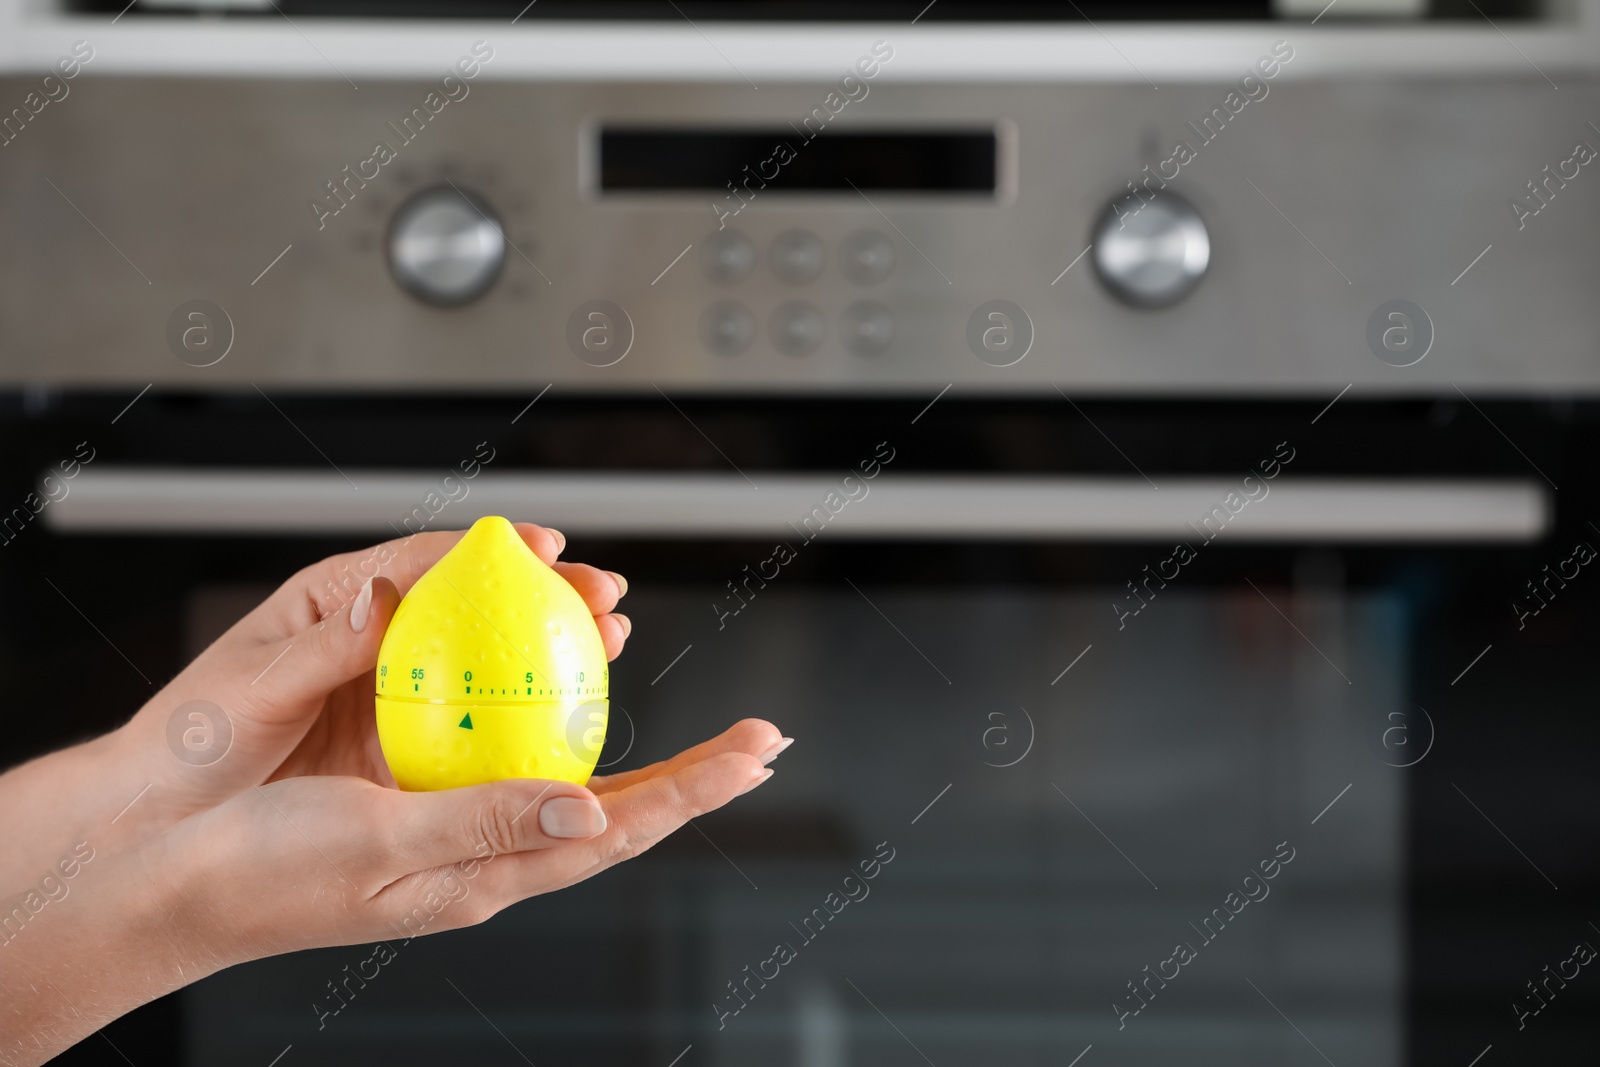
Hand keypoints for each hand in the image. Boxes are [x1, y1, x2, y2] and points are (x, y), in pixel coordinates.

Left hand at [126, 523, 631, 824]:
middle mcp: (376, 642)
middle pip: (477, 606)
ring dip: (550, 651)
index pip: (424, 561)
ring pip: (487, 665)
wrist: (165, 821)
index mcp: (337, 603)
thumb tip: (382, 595)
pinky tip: (567, 717)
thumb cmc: (189, 739)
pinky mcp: (403, 750)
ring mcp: (396, 697)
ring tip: (607, 639)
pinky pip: (473, 728)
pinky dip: (523, 717)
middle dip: (545, 592)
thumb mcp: (252, 683)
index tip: (543, 540)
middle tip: (601, 592)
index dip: (490, 547)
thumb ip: (323, 642)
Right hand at [158, 718, 782, 962]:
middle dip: (693, 778)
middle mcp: (483, 855)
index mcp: (481, 876)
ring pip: (573, 788)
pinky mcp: (417, 800)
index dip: (691, 791)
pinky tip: (569, 710)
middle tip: (759, 739)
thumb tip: (592, 813)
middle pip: (616, 812)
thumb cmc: (257, 872)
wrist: (167, 879)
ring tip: (694, 725)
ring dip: (641, 757)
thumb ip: (486, 823)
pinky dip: (555, 733)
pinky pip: (510, 764)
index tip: (757, 755)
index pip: (616, 831)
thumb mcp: (379, 844)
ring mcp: (455, 829)